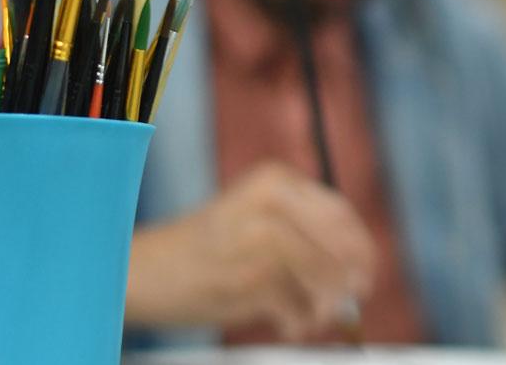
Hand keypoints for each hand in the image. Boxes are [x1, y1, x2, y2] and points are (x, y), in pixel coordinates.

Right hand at [126, 162, 376, 339]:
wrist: (139, 270)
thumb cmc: (204, 249)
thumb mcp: (252, 218)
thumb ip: (303, 234)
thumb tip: (362, 271)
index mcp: (274, 180)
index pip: (340, 214)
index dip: (361, 246)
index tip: (367, 270)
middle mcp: (272, 203)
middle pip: (341, 246)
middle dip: (352, 279)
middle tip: (353, 301)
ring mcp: (262, 240)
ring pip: (325, 279)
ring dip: (326, 307)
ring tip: (310, 319)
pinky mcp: (252, 279)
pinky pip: (299, 308)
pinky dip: (299, 323)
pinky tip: (287, 325)